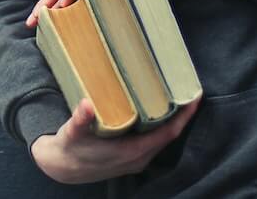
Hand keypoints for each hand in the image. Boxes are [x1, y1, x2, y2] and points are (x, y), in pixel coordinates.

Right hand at [30, 96, 201, 183]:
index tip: (194, 98)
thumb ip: (80, 120)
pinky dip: (161, 126)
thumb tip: (86, 105)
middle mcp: (139, 158)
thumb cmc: (71, 148)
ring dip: (172, 120)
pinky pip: (155, 141)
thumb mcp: (73, 133)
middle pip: (170, 135)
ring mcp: (136, 160)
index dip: (183, 117)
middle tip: (187, 88)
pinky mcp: (132, 158)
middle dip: (181, 114)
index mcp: (132, 152)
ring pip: (163, 139)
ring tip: (177, 96)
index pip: (167, 134)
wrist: (62, 168)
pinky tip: (159, 111)